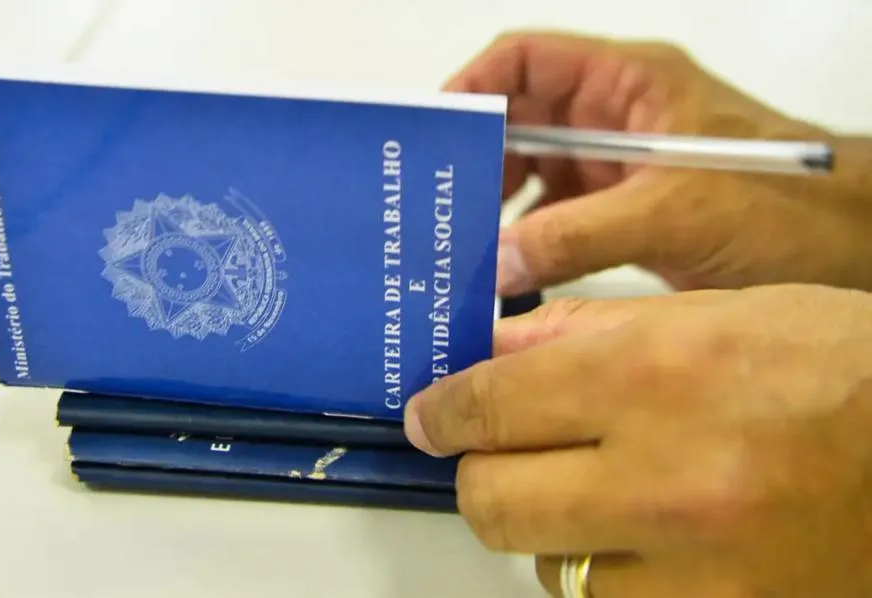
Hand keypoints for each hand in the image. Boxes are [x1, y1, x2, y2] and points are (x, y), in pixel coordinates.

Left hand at [403, 285, 871, 597]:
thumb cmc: (839, 371)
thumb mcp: (714, 314)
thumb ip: (588, 332)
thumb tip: (493, 352)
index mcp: (654, 375)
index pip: (490, 404)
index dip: (443, 412)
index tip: (430, 417)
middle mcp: (665, 479)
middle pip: (492, 501)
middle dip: (481, 475)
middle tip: (500, 457)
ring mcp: (696, 571)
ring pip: (550, 568)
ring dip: (555, 531)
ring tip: (607, 496)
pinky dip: (612, 577)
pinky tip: (654, 542)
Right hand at [445, 32, 871, 292]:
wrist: (847, 248)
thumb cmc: (785, 205)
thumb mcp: (673, 211)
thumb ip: (579, 235)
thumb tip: (494, 263)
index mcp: (628, 82)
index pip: (528, 60)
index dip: (474, 85)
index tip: (435, 134)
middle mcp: (612, 118)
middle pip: (517, 122)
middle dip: (474, 160)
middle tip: (434, 207)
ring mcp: (614, 168)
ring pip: (529, 174)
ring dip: (493, 206)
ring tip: (455, 245)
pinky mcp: (620, 214)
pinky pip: (552, 219)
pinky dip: (522, 242)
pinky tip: (499, 272)